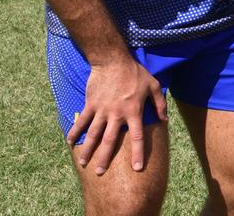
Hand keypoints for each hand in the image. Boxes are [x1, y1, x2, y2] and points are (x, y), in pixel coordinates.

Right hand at [69, 55, 167, 174]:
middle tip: (100, 173)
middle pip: (110, 141)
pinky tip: (69, 142)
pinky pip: (82, 120)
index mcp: (133, 112)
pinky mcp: (90, 104)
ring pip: (93, 134)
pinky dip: (74, 131)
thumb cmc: (135, 73)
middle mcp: (117, 114)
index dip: (137, 153)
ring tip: (83, 163)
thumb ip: (159, 104)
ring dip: (87, 149)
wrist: (113, 61)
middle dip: (104, 158)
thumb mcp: (153, 86)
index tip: (136, 168)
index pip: (137, 137)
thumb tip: (164, 119)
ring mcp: (102, 110)